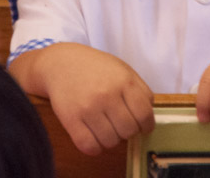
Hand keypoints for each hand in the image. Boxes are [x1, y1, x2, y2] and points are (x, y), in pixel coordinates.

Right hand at [8, 42, 153, 154]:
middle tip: (120, 124)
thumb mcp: (123, 70)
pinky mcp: (70, 119)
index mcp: (124, 81)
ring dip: (111, 139)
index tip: (143, 127)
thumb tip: (148, 117)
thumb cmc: (95, 68)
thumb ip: (140, 90)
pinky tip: (94, 136)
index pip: (145, 115)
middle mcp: (107, 94)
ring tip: (106, 127)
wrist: (61, 63)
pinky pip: (89, 146)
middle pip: (128, 131)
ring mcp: (88, 108)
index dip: (147, 125)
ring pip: (110, 142)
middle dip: (128, 131)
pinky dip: (95, 147)